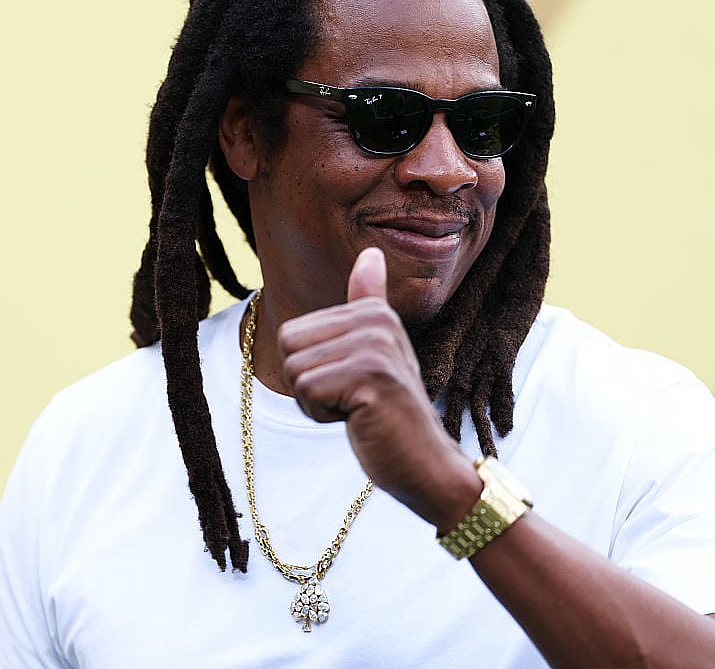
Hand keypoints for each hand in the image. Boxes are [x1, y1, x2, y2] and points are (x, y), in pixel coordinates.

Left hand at [277, 247, 479, 527]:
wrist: (426, 463)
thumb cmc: (391, 412)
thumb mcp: (376, 350)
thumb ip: (368, 301)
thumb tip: (370, 252)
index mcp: (373, 311)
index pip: (293, 333)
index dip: (312, 368)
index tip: (352, 384)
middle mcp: (376, 321)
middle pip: (288, 347)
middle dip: (308, 385)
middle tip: (352, 399)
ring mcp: (374, 348)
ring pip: (294, 372)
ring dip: (316, 403)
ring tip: (357, 409)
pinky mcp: (369, 379)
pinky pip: (307, 393)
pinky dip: (323, 417)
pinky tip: (358, 420)